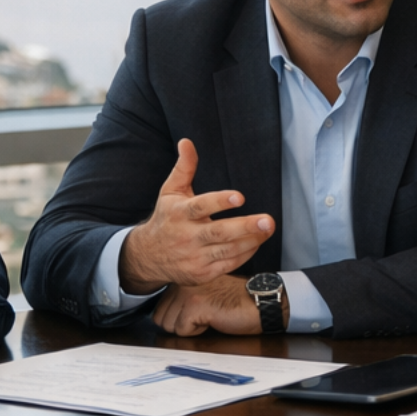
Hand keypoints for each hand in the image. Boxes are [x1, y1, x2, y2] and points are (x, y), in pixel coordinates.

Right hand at [119, 139, 274, 292]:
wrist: (148, 256)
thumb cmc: (166, 218)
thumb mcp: (170, 192)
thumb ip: (184, 168)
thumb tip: (187, 142)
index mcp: (179, 213)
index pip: (200, 207)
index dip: (219, 202)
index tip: (239, 197)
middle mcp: (186, 236)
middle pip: (218, 232)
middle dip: (245, 227)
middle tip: (268, 221)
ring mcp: (194, 257)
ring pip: (227, 250)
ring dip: (250, 241)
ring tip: (268, 229)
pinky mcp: (202, 273)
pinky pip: (227, 264)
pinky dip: (244, 254)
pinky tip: (257, 243)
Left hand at [151, 274, 258, 335]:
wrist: (258, 302)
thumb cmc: (234, 301)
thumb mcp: (203, 295)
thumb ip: (182, 300)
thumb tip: (161, 317)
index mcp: (182, 279)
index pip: (158, 310)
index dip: (178, 319)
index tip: (198, 312)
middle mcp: (182, 282)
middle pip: (160, 319)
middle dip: (181, 324)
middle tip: (205, 314)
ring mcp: (187, 292)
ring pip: (170, 326)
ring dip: (190, 327)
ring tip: (210, 315)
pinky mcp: (195, 305)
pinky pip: (183, 330)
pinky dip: (198, 331)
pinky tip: (213, 318)